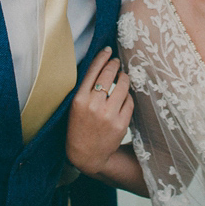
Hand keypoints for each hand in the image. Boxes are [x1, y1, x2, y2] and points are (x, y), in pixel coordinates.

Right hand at [66, 47, 133, 175]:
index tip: (108, 50)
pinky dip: (127, 96)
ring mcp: (108, 115)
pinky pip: (129, 101)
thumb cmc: (79, 127)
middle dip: (114, 64)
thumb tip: (102, 65)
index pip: (92, 71)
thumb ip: (85, 89)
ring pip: (122, 86)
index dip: (102, 58)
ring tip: (122, 77)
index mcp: (79, 100)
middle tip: (117, 61)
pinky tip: (123, 96)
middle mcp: (94, 106)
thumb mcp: (75, 107)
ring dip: (124, 78)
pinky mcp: (121, 124)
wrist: (86, 155)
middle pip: (108, 75)